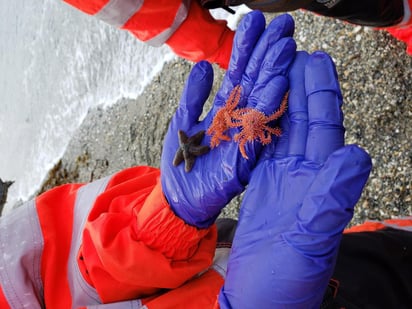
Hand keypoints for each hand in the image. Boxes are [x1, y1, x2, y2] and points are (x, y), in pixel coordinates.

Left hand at [161, 12, 296, 227]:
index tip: (255, 20)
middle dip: (268, 51)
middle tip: (284, 24)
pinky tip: (280, 82)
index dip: (247, 46)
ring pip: (262, 98)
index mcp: (223, 108)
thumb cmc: (181, 162)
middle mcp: (238, 117)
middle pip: (256, 79)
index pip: (238, 71)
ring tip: (286, 45)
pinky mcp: (245, 153)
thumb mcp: (181, 121)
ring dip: (274, 72)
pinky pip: (258, 126)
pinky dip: (268, 104)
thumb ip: (193, 95)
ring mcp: (244, 134)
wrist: (180, 198)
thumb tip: (205, 65)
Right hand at [219, 52, 371, 307]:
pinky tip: (254, 111)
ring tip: (273, 73)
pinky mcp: (260, 189)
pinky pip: (261, 149)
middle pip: (304, 122)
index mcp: (319, 183)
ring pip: (282, 132)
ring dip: (280, 101)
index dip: (322, 95)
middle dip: (300, 87)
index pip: (325, 129)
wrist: (260, 298)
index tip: (316, 62)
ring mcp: (281, 181)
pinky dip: (258, 127)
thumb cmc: (289, 278)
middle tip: (292, 54)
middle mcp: (303, 176)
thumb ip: (333, 198)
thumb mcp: (313, 239)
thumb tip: (356, 153)